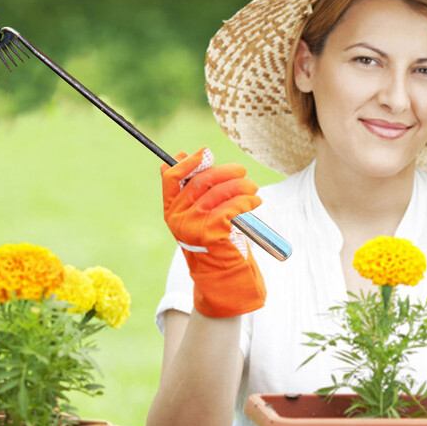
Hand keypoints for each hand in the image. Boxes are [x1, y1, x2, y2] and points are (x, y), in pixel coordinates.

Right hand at [162, 147, 265, 316]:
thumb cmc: (213, 239)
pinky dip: (247, 200)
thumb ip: (191, 190)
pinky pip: (232, 205)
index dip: (189, 162)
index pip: (171, 178)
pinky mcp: (211, 231)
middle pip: (200, 181)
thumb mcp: (197, 213)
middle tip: (243, 171)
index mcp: (171, 209)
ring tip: (253, 188)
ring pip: (219, 192)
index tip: (206, 153)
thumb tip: (182, 155)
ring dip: (241, 186)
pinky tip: (255, 202)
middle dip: (225, 172)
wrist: (222, 272)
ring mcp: (193, 224)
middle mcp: (178, 217)